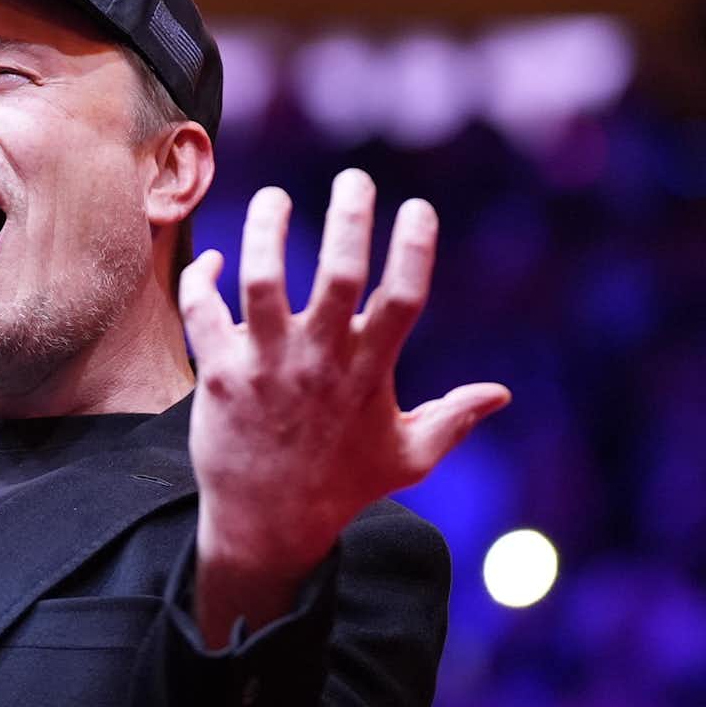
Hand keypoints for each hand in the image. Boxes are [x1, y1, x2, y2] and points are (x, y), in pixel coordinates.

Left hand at [180, 171, 508, 643]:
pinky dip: (204, 279)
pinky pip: (203, 312)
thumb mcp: (407, 457)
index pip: (403, 298)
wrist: (267, 527)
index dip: (415, 248)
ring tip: (274, 198)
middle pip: (337, 273)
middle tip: (354, 179)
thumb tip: (502, 394)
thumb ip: (453, 418)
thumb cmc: (340, 488)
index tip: (418, 207)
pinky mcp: (220, 375)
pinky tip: (216, 261)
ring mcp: (266, 364)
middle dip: (348, 218)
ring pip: (262, 279)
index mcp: (369, 371)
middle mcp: (319, 360)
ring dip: (266, 230)